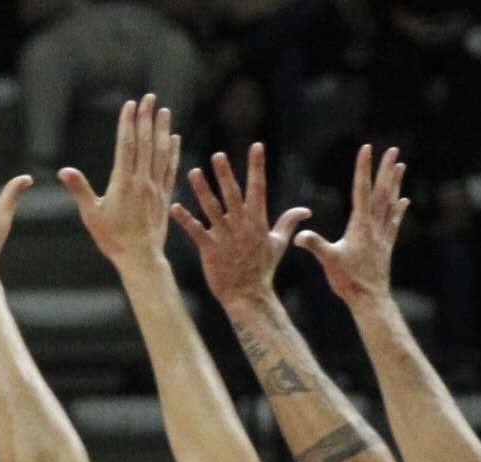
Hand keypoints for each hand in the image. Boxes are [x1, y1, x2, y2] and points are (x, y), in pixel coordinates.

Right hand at [59, 94, 180, 272]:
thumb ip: (80, 190)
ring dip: (162, 130)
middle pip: (145, 143)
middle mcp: (142, 181)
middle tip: (150, 98)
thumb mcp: (91, 215)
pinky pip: (170, 169)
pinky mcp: (165, 196)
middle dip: (147, 119)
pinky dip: (172, 152)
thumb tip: (64, 170)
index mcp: (123, 183)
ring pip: (161, 152)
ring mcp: (156, 188)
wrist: (140, 257)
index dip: (128, 123)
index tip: (131, 104)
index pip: (126, 145)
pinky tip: (174, 139)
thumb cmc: (112, 238)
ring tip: (164, 111)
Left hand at [171, 143, 309, 307]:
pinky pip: (195, 231)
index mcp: (257, 220)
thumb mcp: (278, 243)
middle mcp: (241, 225)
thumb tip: (306, 210)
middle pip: (232, 194)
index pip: (258, 187)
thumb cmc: (262, 269)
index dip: (256, 167)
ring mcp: (224, 236)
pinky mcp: (209, 249)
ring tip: (193, 172)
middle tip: (218, 155)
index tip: (256, 146)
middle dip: (225, 174)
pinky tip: (174, 206)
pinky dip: (185, 219)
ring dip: (202, 190)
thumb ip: (288, 223)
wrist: (248, 295)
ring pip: (212, 208)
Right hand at [293, 145, 408, 306]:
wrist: (370, 298)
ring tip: (400, 166)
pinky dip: (399, 208)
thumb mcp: (328, 260)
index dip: (363, 168)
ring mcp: (382, 234)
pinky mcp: (386, 244)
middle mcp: (375, 225)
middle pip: (382, 191)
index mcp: (360, 225)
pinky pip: (394, 221)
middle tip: (393, 150)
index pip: (361, 190)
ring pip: (390, 202)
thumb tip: (300, 235)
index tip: (366, 149)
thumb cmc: (348, 280)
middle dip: (386, 169)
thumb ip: (315, 245)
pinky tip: (403, 200)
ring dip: (395, 183)